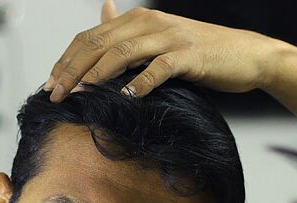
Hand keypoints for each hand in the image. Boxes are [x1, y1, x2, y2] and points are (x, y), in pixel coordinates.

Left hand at [43, 0, 278, 101]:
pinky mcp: (189, 57)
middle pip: (100, 43)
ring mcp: (170, 38)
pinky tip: (125, 96)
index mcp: (139, 19)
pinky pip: (159, 68)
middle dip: (72, 68)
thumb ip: (130, 31)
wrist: (247, 55)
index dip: (66, 59)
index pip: (91, 36)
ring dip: (96, 75)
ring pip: (123, 53)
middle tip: (55, 93)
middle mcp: (150, 23)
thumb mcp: (161, 37)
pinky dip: (140, 82)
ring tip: (79, 93)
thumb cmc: (202, 53)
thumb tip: (104, 12)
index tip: (49, 84)